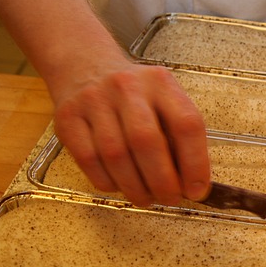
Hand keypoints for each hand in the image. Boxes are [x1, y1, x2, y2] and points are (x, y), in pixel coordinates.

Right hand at [52, 60, 209, 206]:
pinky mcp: (67, 118)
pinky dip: (108, 182)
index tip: (197, 190)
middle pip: (146, 141)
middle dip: (162, 181)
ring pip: (115, 154)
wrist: (85, 66)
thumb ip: (179, 137)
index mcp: (161, 83)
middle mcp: (127, 87)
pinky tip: (120, 186)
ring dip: (135, 187)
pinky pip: (89, 160)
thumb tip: (191, 185)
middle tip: (170, 199)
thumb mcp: (164, 101)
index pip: (186, 123)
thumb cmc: (135, 96)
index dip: (195, 162)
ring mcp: (94, 100)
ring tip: (146, 198)